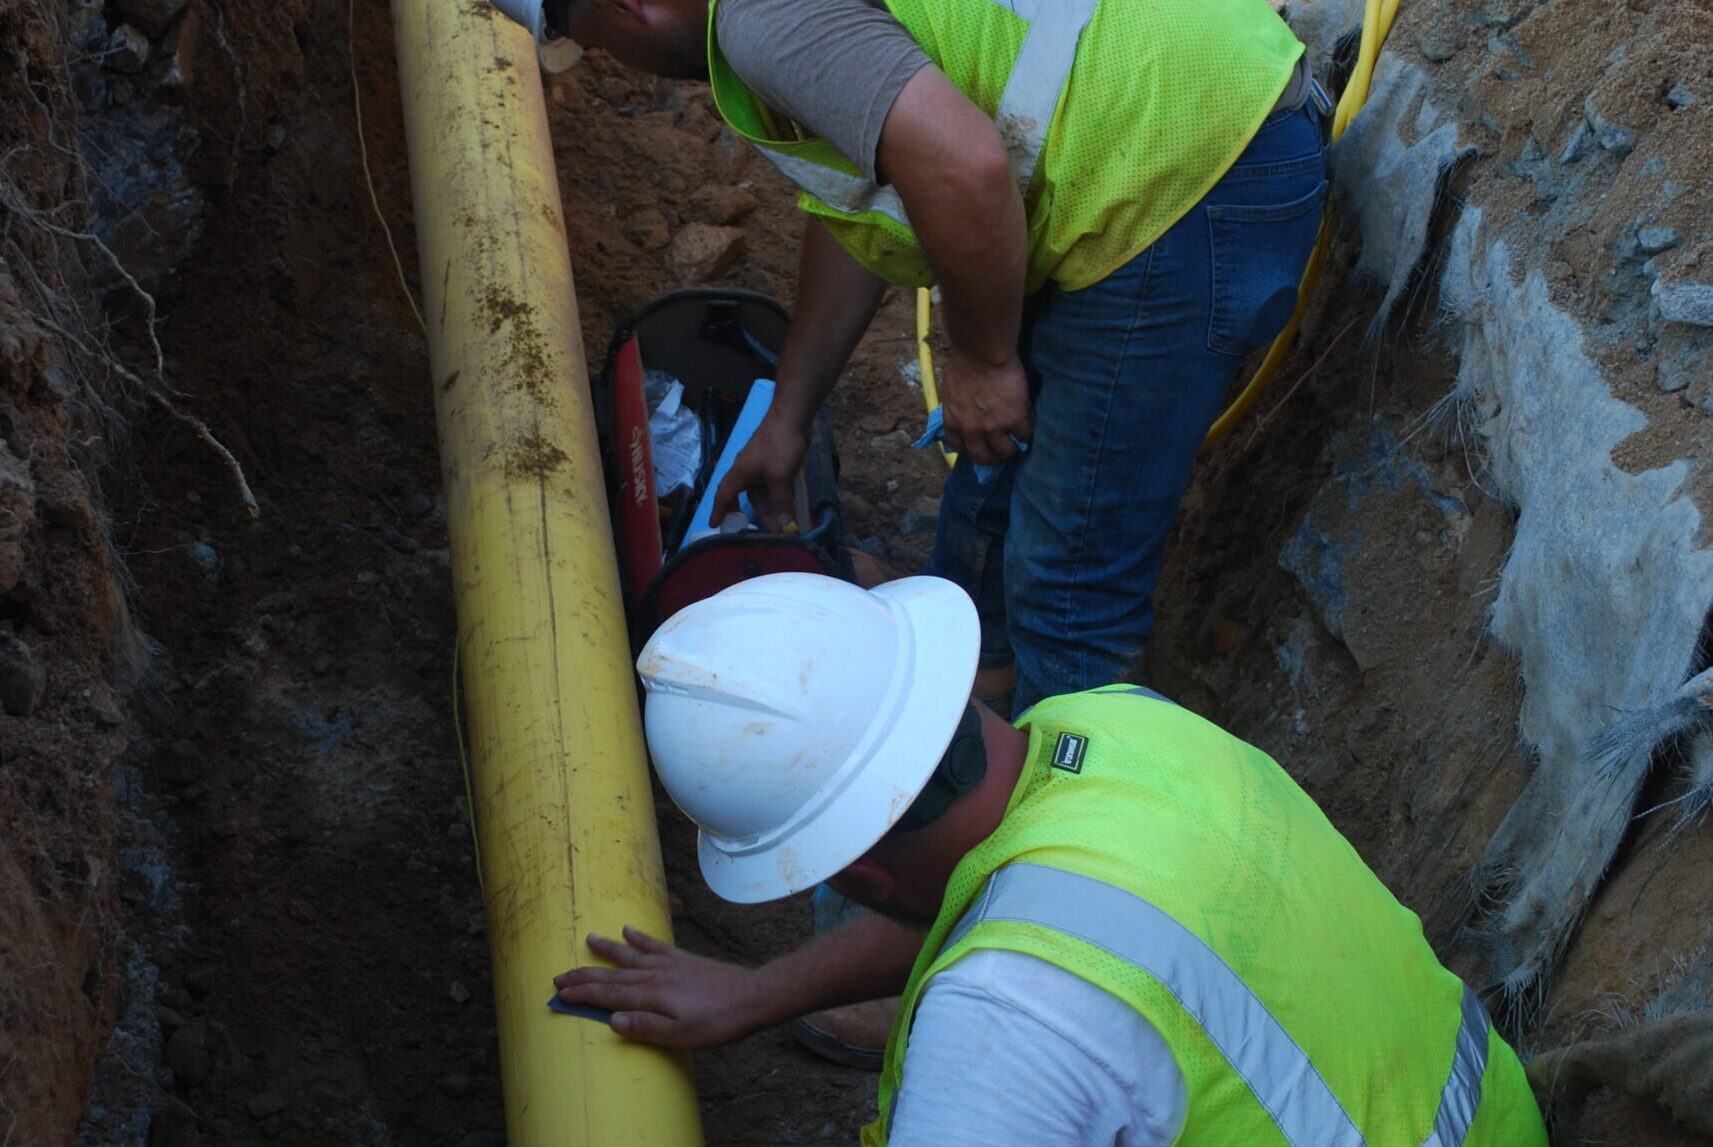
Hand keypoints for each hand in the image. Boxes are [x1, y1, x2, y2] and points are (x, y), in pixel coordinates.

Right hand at [553, 927, 770, 1050]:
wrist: (752, 997)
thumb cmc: (718, 1023)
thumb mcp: (682, 1036)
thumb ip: (646, 1028)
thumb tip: (611, 1020)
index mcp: (652, 996)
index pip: (608, 994)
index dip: (582, 994)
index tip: (559, 993)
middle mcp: (656, 975)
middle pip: (613, 975)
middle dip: (585, 975)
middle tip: (559, 975)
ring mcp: (670, 965)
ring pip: (630, 955)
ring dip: (607, 950)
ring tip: (588, 939)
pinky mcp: (684, 960)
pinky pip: (656, 945)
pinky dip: (641, 938)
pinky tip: (629, 930)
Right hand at [711, 414, 808, 531]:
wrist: (792, 415)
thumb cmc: (779, 443)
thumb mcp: (779, 475)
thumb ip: (780, 500)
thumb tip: (784, 523)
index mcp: (740, 472)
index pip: (723, 495)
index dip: (718, 511)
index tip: (714, 525)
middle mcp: (747, 470)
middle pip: (744, 496)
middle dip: (752, 514)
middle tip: (759, 532)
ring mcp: (761, 465)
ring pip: (761, 491)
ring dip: (770, 507)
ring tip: (782, 524)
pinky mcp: (775, 461)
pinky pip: (772, 484)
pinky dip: (777, 496)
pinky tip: (788, 505)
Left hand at [938, 351, 1030, 465]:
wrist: (982, 352)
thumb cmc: (965, 362)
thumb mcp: (950, 390)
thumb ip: (956, 407)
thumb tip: (963, 412)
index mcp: (953, 422)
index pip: (960, 448)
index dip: (972, 450)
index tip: (981, 448)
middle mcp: (971, 430)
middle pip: (983, 457)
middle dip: (994, 457)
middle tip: (1003, 450)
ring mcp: (993, 427)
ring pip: (1006, 451)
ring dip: (1014, 448)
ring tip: (1019, 440)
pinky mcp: (1014, 419)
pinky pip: (1025, 435)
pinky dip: (1029, 431)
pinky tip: (1030, 421)